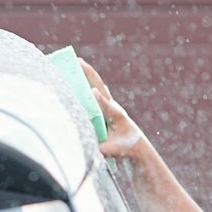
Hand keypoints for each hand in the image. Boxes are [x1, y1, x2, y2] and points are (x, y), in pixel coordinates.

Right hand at [84, 65, 160, 181]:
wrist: (135, 143)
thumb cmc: (124, 146)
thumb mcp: (115, 149)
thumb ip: (104, 149)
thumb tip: (91, 149)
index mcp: (117, 116)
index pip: (107, 106)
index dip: (100, 100)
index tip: (93, 92)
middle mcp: (113, 106)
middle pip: (100, 87)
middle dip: (90, 75)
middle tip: (78, 61)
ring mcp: (109, 104)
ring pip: (97, 85)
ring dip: (88, 74)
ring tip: (77, 62)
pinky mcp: (105, 105)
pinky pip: (95, 90)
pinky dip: (87, 81)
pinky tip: (77, 74)